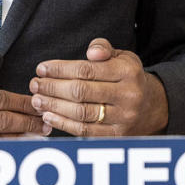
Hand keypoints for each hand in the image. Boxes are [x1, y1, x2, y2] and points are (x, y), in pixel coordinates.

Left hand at [30, 38, 168, 135]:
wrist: (150, 106)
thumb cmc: (127, 77)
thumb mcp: (121, 56)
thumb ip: (103, 48)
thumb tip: (91, 52)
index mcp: (128, 71)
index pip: (87, 69)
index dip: (60, 69)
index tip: (42, 68)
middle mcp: (128, 95)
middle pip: (81, 91)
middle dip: (53, 87)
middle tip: (34, 84)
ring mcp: (123, 117)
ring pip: (81, 112)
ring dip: (54, 106)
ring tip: (37, 100)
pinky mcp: (116, 135)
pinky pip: (85, 130)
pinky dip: (63, 124)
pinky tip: (48, 116)